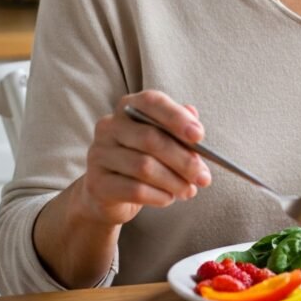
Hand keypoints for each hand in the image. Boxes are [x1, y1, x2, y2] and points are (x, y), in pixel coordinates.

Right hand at [75, 89, 211, 226]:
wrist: (109, 194)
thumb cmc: (143, 159)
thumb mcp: (163, 140)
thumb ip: (179, 130)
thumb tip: (195, 125)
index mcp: (128, 107)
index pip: (151, 102)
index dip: (176, 117)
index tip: (199, 136)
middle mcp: (109, 126)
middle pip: (151, 138)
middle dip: (183, 160)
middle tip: (203, 177)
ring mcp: (99, 154)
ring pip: (144, 167)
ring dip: (174, 181)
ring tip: (189, 190)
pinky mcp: (97, 183)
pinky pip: (134, 190)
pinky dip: (158, 196)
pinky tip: (169, 198)